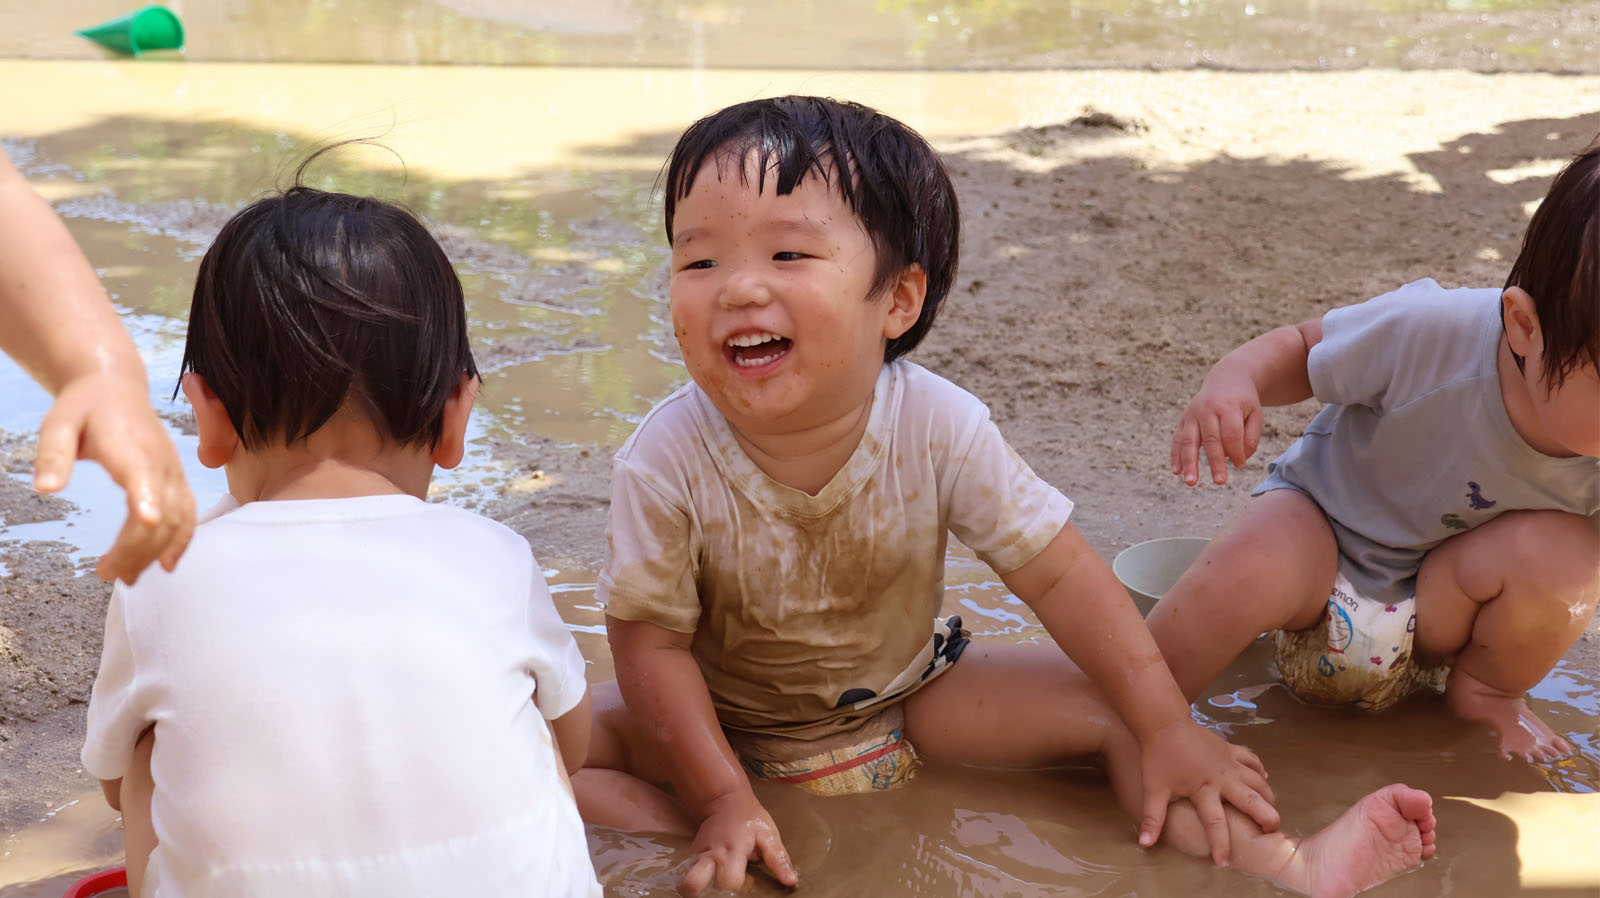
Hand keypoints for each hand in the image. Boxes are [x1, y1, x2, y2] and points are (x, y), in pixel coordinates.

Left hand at [34, 372, 194, 583]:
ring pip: (178, 520)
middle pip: (161, 513)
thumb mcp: (58, 423)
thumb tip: (46, 490)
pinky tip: (166, 564)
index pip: (145, 478)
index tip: (147, 523)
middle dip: (137, 549)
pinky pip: (189, 515)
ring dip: (156, 552)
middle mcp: (161, 462)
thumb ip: (52, 455)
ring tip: (129, 577)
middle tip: (107, 574)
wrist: (116, 388)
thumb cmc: (85, 407)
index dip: (148, 501)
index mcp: (132, 448)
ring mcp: (174, 472)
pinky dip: (181, 542)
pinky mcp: (177, 480)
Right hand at [680, 790, 797, 895]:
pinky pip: (689, 873)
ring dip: (698, 889)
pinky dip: (699, 880)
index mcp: (732, 851)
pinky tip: (710, 879)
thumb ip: (778, 859)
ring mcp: (698, 855)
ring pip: (687, 881)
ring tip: (713, 888)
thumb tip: (790, 881)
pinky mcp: (693, 856)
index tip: (748, 883)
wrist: (725, 799)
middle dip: (705, 894)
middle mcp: (711, 855)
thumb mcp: (768, 834)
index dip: (738, 887)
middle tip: (723, 890)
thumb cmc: (750, 817)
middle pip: (694, 883)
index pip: (728, 881)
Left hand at [1136, 719, 1277, 865]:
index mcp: (1204, 789)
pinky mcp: (1231, 748)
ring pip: (1258, 781)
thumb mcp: (1154, 789)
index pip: (1215, 823)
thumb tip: (1145, 843)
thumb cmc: (1158, 757)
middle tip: (1272, 832)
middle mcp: (1223, 777)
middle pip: (1252, 801)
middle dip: (1266, 817)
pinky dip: (1260, 770)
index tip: (1224, 863)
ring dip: (1267, 796)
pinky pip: (1252, 759)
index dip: (1220, 845)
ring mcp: (1229, 761)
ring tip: (1271, 811)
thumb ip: (1153, 818)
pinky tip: (1264, 779)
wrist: (1164, 722)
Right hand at [1170, 367, 1262, 485]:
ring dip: (1189, 463)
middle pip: (1211, 439)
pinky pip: (1177, 439)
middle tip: (1220, 481)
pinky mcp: (1184, 419)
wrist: (1227, 379)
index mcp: (1228, 406)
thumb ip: (1251, 437)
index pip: (1231, 434)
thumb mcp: (1255, 414)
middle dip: (1215, 462)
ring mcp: (1193, 414)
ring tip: (1191, 482)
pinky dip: (1176, 456)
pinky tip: (1176, 472)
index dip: (1236, 452)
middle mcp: (1208, 409)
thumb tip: (1239, 459)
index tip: (1240, 465)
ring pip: (1190, 440)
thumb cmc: (1243, 402)